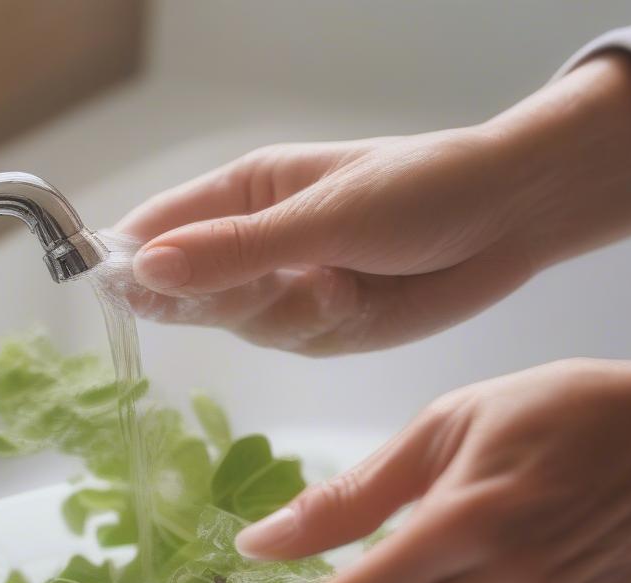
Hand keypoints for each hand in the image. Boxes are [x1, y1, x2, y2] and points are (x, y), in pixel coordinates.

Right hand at [115, 53, 630, 354]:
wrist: (507, 221)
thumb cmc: (421, 190)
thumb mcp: (324, 215)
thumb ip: (237, 249)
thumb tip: (144, 269)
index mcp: (245, 190)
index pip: (157, 227)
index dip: (131, 260)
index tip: (123, 291)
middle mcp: (255, 242)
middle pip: (190, 288)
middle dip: (227, 296)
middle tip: (278, 281)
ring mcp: (286, 289)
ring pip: (243, 325)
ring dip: (289, 314)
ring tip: (342, 285)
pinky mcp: (321, 328)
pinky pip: (291, 343)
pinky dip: (322, 329)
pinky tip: (355, 299)